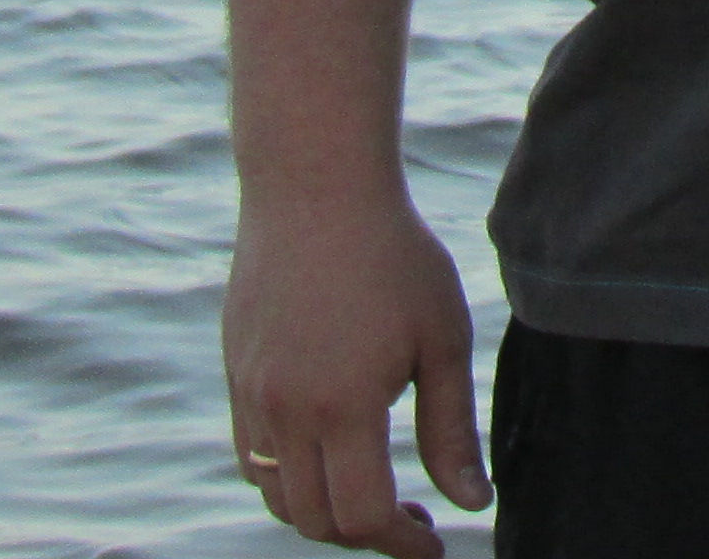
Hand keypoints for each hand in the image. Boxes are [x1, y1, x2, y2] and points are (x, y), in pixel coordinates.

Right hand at [223, 189, 487, 554]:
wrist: (314, 185)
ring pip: (276, 496)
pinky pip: (252, 457)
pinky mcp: (236, 373)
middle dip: (365, 535)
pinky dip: (287, 478)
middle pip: (316, 520)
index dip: (401, 543)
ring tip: (372, 488)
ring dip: (322, 512)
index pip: (363, 516)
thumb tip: (472, 504)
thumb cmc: (392, 253)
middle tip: (413, 516)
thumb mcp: (440, 338)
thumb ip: (451, 429)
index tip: (434, 542)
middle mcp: (285, 411)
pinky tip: (331, 449)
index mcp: (342, 406)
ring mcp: (252, 394)